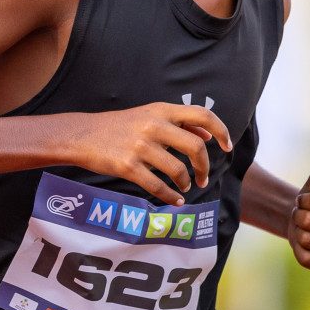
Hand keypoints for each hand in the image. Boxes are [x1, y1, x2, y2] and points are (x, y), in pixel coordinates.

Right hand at [69, 103, 233, 205]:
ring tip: (184, 186)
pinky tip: (174, 199)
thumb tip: (208, 135)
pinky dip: (170, 196)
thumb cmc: (117, 126)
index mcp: (160, 110)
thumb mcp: (147, 114)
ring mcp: (140, 147)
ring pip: (178, 170)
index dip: (221, 131)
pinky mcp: (127, 166)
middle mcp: (153, 126)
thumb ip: (178, 122)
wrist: (81, 135)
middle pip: (195, 147)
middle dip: (204, 166)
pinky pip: (157, 186)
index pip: (202, 115)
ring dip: (186, 182)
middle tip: (202, 177)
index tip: (228, 146)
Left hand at [288, 169, 309, 271]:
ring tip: (305, 228)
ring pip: (304, 239)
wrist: (304, 218)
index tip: (306, 200)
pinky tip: (305, 243)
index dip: (303, 199)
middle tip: (303, 215)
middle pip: (307, 221)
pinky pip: (305, 258)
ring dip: (297, 231)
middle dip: (298, 215)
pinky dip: (298, 249)